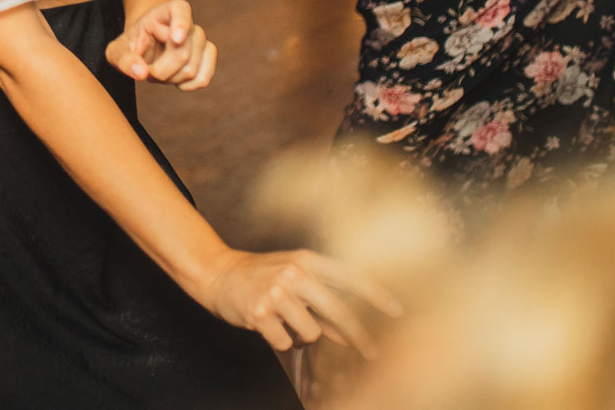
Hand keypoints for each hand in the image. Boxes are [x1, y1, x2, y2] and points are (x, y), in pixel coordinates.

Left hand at [106, 0, 214, 89]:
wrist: (144, 47)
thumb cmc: (131, 45)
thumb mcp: (117, 50)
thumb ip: (124, 59)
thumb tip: (140, 72)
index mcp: (164, 12)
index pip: (180, 9)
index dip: (182, 23)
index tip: (176, 39)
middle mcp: (187, 23)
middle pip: (183, 52)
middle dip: (161, 70)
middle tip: (147, 71)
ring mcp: (200, 40)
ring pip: (192, 69)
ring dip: (171, 79)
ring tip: (158, 72)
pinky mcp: (207, 56)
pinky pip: (204, 78)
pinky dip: (187, 86)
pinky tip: (175, 80)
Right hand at [195, 247, 399, 357]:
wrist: (216, 274)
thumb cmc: (261, 278)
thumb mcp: (293, 282)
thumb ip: (322, 304)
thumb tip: (350, 335)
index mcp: (305, 260)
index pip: (349, 275)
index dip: (376, 293)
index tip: (398, 310)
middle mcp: (293, 274)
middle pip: (338, 311)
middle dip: (359, 335)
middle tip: (374, 353)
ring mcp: (275, 293)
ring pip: (311, 332)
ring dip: (303, 336)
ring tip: (287, 325)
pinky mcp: (259, 313)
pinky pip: (286, 342)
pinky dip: (281, 341)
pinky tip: (269, 327)